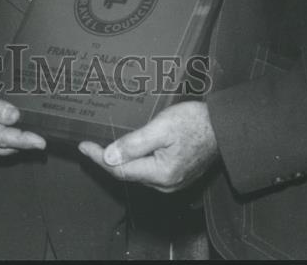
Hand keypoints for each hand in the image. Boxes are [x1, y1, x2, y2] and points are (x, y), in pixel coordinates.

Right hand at [0, 77, 45, 159]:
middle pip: (7, 147)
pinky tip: (12, 130)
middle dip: (25, 140)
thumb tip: (14, 117)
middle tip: (42, 130)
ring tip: (30, 129)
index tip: (41, 142)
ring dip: (16, 141)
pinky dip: (6, 141)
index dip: (25, 140)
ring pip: (3, 150)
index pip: (4, 138)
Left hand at [78, 101, 217, 191]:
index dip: (98, 157)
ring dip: (119, 160)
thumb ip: (134, 144)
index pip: (119, 169)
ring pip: (136, 172)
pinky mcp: (176, 174)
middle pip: (126, 174)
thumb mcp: (161, 128)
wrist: (223, 127)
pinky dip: (133, 160)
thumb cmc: (194, 123)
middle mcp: (165, 183)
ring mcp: (171, 181)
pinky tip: (126, 150)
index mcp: (160, 173)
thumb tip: (109, 157)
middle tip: (88, 145)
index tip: (82, 146)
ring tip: (103, 146)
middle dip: (106, 160)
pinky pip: (147, 170)